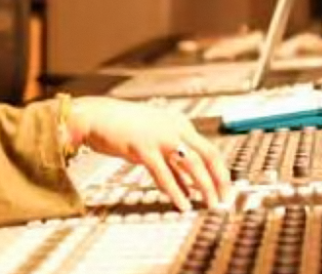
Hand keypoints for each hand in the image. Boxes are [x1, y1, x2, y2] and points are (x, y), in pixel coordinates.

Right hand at [66, 97, 231, 211]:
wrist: (96, 116)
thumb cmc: (125, 130)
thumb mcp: (155, 144)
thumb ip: (173, 164)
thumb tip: (190, 187)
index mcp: (179, 124)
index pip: (209, 149)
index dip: (220, 171)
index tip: (226, 189)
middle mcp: (174, 127)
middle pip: (207, 154)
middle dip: (220, 179)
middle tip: (224, 200)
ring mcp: (159, 136)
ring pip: (191, 163)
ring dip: (204, 186)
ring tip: (209, 204)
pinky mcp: (142, 147)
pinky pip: (164, 173)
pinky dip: (176, 191)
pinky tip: (182, 204)